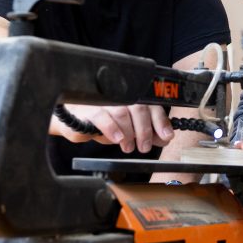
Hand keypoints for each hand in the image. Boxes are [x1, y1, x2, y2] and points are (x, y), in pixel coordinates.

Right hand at [51, 104, 174, 153]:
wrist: (76, 119)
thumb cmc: (106, 121)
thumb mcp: (130, 129)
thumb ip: (149, 132)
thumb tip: (165, 138)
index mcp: (134, 98)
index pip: (152, 106)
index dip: (161, 122)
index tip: (166, 136)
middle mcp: (121, 96)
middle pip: (139, 108)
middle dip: (144, 130)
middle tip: (144, 147)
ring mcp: (104, 100)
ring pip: (122, 112)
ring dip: (128, 133)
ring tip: (127, 146)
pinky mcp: (88, 109)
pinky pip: (102, 116)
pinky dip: (112, 129)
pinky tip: (116, 138)